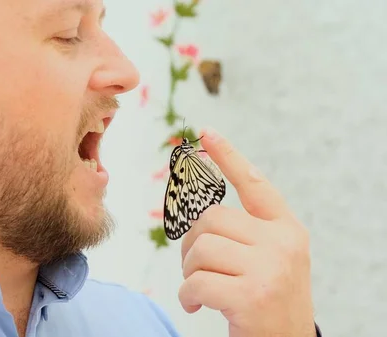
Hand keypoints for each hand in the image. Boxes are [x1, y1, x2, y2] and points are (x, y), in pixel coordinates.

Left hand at [178, 129, 316, 336]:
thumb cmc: (269, 300)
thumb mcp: (270, 260)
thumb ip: (247, 233)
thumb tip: (200, 213)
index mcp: (287, 229)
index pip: (255, 184)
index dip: (228, 157)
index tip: (206, 133)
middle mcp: (282, 243)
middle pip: (211, 219)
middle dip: (192, 244)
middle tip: (196, 267)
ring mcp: (269, 268)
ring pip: (201, 248)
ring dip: (189, 271)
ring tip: (199, 289)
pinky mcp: (252, 295)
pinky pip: (196, 282)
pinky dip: (187, 296)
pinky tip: (196, 306)